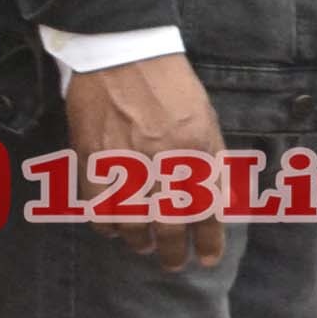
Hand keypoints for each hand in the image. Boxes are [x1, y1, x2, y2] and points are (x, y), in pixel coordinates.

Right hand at [61, 51, 231, 270]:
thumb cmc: (171, 86)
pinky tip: (112, 228)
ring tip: (143, 246)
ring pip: (131, 223)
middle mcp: (163, 163)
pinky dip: (105, 224)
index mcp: (196, 153)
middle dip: (172, 252)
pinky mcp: (92, 160)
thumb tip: (224, 203)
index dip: (209, 241)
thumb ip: (215, 163)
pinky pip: (97, 208)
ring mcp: (125, 164)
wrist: (124, 54)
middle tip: (172, 263)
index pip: (208, 212)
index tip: (207, 259)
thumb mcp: (207, 121)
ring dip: (138, 241)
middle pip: (169, 226)